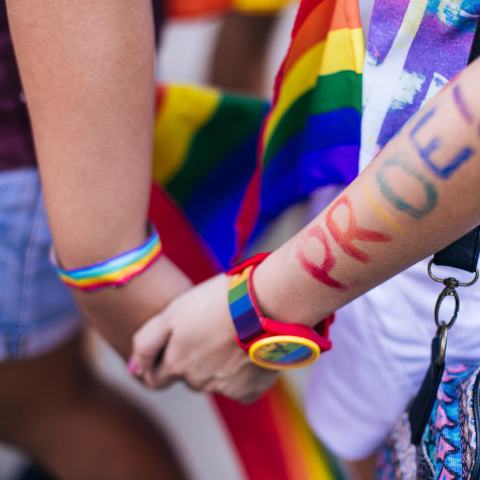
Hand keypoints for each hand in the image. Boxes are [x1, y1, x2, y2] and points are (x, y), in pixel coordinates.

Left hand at [129, 274, 277, 402]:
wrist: (263, 304)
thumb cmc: (215, 301)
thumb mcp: (173, 312)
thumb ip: (146, 343)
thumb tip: (132, 370)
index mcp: (177, 364)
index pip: (156, 379)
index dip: (161, 362)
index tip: (176, 343)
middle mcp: (198, 382)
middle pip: (188, 378)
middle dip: (192, 360)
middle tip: (208, 331)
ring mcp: (226, 388)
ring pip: (215, 381)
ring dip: (218, 365)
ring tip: (231, 334)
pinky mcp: (252, 388)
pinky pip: (242, 388)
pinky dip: (243, 375)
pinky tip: (248, 351)